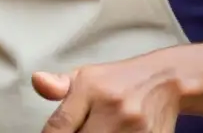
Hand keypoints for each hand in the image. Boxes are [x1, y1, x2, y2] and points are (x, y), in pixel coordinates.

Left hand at [33, 53, 180, 132]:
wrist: (165, 79)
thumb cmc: (118, 80)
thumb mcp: (87, 76)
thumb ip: (58, 85)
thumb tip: (37, 81)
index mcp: (92, 89)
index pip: (60, 126)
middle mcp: (113, 108)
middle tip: (82, 130)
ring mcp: (135, 128)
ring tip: (98, 131)